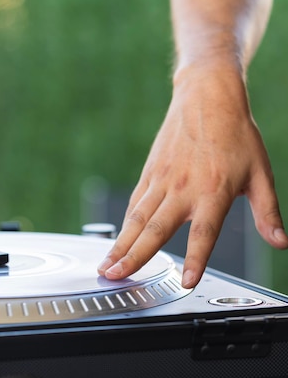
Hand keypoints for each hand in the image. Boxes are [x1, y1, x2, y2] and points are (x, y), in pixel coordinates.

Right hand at [98, 65, 287, 286]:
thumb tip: (280, 242)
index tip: (187, 281)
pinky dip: (123, 226)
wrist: (206, 96)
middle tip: (115, 277)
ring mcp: (162, 181)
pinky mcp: (150, 174)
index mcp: (214, 192)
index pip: (204, 233)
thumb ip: (267, 212)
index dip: (196, 259)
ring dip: (119, 246)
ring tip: (106, 267)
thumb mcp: (260, 174)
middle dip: (133, 257)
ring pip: (136, 220)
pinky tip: (117, 242)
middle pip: (154, 230)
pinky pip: (134, 205)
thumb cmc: (236, 133)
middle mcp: (183, 189)